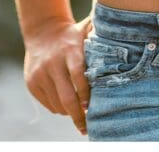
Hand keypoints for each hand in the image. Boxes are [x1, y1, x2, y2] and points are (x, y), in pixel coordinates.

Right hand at [23, 14, 93, 134]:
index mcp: (69, 50)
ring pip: (57, 104)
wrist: (42, 31)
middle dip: (78, 116)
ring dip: (69, 112)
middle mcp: (53, 63)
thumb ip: (101, 35)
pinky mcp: (32, 83)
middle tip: (87, 127)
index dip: (86, 94)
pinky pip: (48, 104)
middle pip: (67, 97)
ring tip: (79, 111)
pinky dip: (58, 107)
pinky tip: (66, 102)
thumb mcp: (86, 30)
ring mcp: (40, 74)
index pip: (78, 76)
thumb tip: (126, 36)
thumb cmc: (72, 34)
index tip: (91, 108)